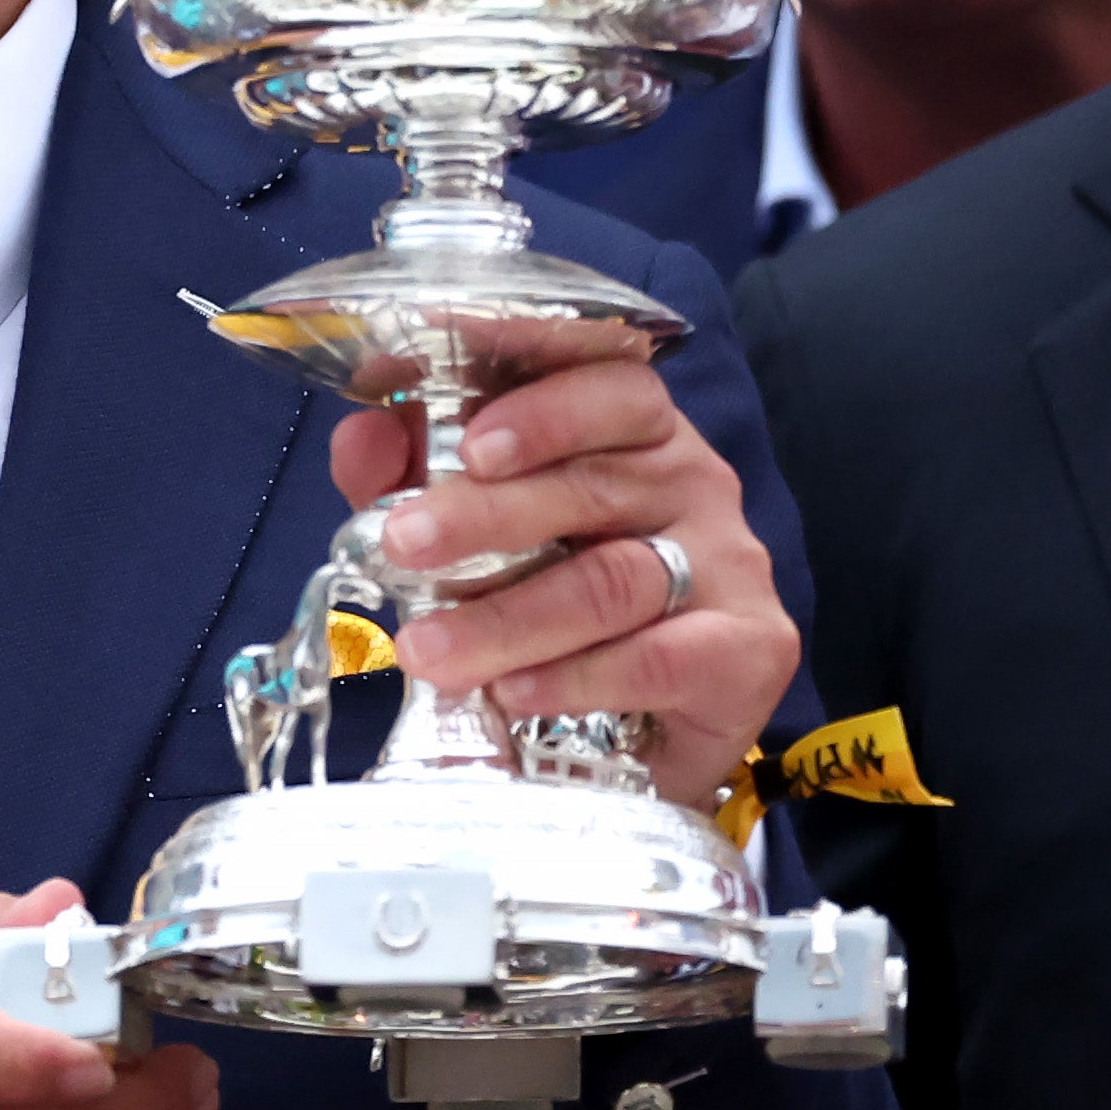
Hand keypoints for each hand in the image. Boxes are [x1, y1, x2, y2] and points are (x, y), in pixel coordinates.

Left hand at [328, 316, 797, 775]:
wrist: (644, 727)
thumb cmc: (551, 599)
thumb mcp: (470, 529)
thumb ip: (414, 473)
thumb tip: (362, 433)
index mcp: (632, 428)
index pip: (606, 381)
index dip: (539, 403)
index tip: (467, 435)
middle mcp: (691, 479)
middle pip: (591, 483)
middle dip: (485, 514)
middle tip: (403, 543)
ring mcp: (728, 563)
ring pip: (613, 578)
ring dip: (508, 616)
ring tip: (427, 650)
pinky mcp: (748, 649)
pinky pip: (657, 657)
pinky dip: (575, 676)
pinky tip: (512, 691)